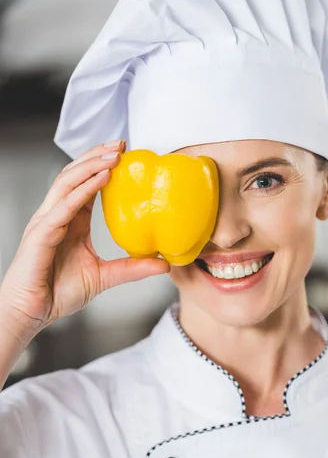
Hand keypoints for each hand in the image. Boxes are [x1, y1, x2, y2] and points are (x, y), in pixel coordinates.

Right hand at [0, 140, 170, 343]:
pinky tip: (101, 178)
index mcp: (71, 220)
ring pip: (68, 182)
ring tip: (114, 154)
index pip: (85, 184)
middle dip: (97, 155)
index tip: (126, 153)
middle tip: (123, 144)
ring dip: (92, 165)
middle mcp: (57, 215)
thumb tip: (165, 265)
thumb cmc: (58, 293)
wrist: (32, 313)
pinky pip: (64, 205)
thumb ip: (132, 268)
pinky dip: (83, 189)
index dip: (102, 166)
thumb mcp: (104, 276)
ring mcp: (47, 221)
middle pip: (75, 174)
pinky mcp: (42, 233)